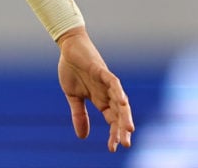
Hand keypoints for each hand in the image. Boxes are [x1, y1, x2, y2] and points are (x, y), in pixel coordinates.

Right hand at [56, 27, 133, 151]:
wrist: (69, 48)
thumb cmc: (72, 70)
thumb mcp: (73, 96)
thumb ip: (79, 115)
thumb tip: (82, 137)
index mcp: (101, 101)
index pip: (111, 121)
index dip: (113, 134)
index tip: (112, 148)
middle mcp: (108, 94)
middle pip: (119, 115)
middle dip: (122, 129)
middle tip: (125, 144)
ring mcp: (107, 84)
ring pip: (120, 102)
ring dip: (125, 115)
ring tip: (129, 129)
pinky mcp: (103, 72)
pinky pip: (114, 84)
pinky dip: (119, 93)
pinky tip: (123, 103)